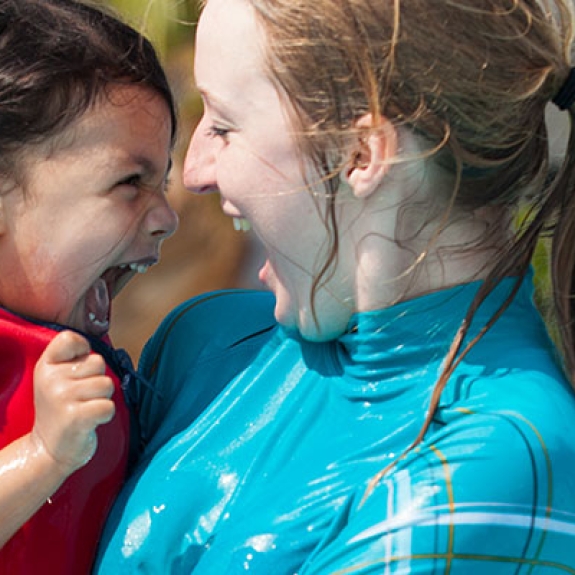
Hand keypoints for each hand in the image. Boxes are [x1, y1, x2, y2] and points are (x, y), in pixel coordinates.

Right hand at [31, 331, 115, 473]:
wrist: (47, 450)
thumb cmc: (61, 409)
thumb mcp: (57, 379)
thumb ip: (74, 359)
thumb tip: (97, 346)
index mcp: (46, 365)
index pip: (70, 338)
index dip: (83, 349)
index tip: (78, 367)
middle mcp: (51, 379)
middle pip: (98, 362)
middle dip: (97, 379)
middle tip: (81, 397)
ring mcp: (62, 397)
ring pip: (107, 384)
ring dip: (102, 398)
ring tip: (85, 408)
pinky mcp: (76, 417)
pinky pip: (109, 405)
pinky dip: (105, 414)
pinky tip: (90, 421)